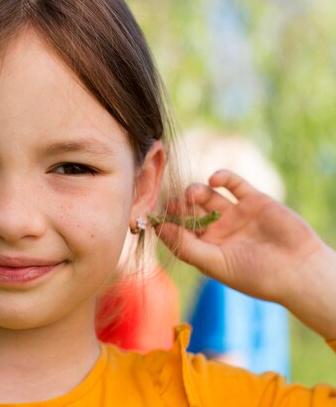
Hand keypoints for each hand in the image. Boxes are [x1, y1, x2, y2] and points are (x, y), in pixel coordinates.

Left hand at [157, 170, 335, 339]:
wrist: (300, 271)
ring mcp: (235, 214)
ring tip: (194, 194)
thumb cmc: (255, 275)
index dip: (166, 222)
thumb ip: (185, 245)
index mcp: (205, 248)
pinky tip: (213, 180)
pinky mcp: (254, 200)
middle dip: (179, 205)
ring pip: (207, 196)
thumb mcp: (215, 263)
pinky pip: (232, 183)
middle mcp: (217, 230)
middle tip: (172, 202)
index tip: (152, 214)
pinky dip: (221, 177)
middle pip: (189, 211)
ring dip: (196, 192)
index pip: (178, 231)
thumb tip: (157, 228)